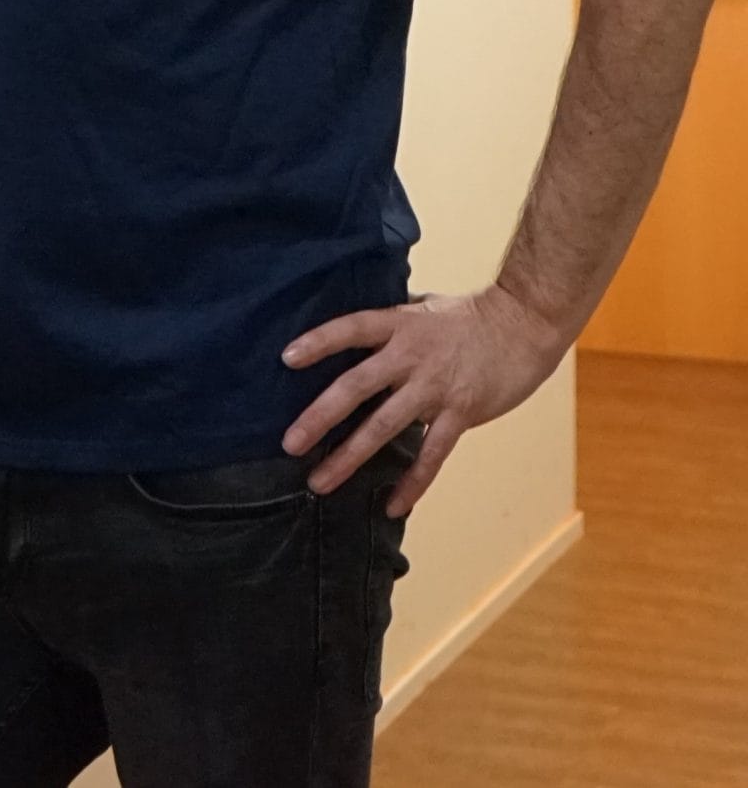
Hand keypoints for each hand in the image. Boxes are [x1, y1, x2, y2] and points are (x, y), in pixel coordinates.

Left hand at [280, 286, 568, 516]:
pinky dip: (413, 482)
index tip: (286, 359)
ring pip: (385, 426)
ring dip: (350, 456)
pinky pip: (432, 454)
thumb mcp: (421, 308)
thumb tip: (353, 330)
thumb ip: (389, 322)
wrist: (526, 324)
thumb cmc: (470, 315)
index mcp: (398, 326)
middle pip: (357, 386)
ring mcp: (435, 388)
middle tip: (290, 444)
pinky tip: (393, 505)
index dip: (320, 342)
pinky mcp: (461, 413)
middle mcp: (411, 357)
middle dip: (320, 416)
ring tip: (320, 481)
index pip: (351, 329)